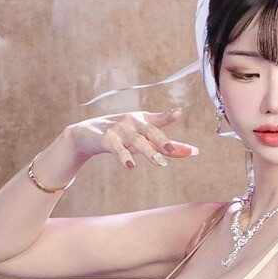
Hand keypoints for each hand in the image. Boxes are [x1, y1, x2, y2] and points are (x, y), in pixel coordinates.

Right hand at [66, 109, 198, 170]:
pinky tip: (130, 165)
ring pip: (136, 141)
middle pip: (150, 130)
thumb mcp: (143, 137)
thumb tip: (192, 151)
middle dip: (161, 139)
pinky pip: (116, 148)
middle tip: (171, 149)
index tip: (178, 113)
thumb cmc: (121, 134)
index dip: (168, 116)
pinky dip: (124, 156)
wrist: (85, 134)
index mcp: (142, 120)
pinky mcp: (106, 139)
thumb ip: (167, 144)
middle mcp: (132, 122)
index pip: (158, 119)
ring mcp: (118, 130)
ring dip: (148, 151)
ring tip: (160, 163)